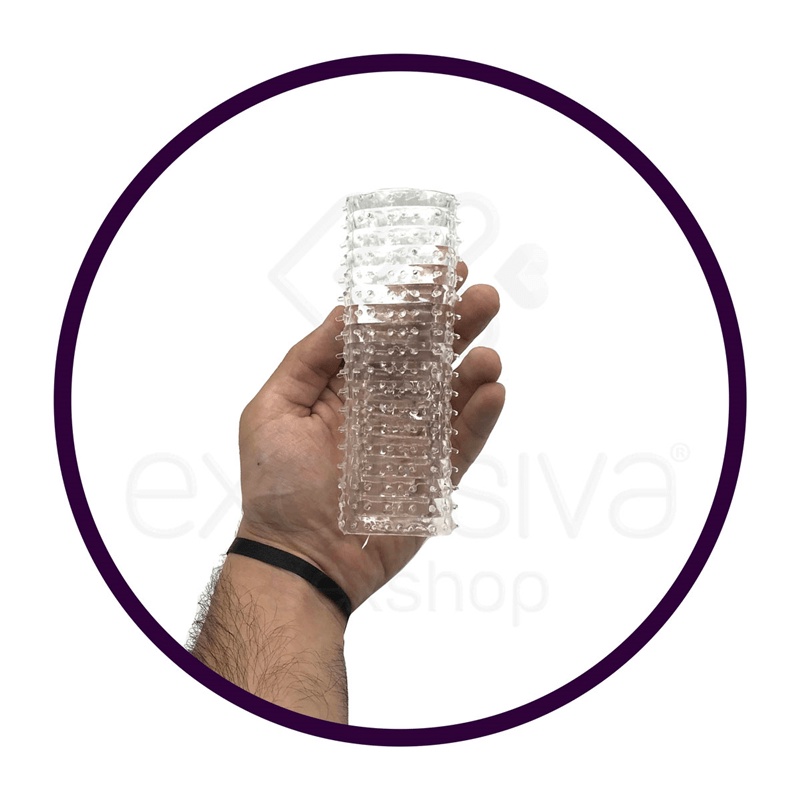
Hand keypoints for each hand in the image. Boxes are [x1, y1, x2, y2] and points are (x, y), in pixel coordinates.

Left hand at [236, 261, 503, 611]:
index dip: (413, 301)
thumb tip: (351, 310)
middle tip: (482, 296)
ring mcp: (409, 442)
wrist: (296, 558)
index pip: (386, 334)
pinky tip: (492, 391)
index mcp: (344, 387)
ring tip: (487, 353)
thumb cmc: (274, 484)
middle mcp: (381, 408)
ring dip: (473, 369)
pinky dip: (479, 419)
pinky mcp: (431, 479)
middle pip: (426, 357)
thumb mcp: (274, 408)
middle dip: (454, 325)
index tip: (441, 269)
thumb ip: (312, 358)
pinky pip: (462, 444)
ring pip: (450, 396)